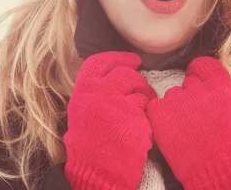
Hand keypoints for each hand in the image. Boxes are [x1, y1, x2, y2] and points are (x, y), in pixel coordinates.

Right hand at [63, 51, 156, 189]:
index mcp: (83, 91)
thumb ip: (95, 91)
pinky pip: (148, 110)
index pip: (99, 62)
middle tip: (141, 91)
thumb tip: (115, 72)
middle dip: (138, 81)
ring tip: (141, 112)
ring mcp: (117, 106)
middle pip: (126, 73)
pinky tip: (141, 129)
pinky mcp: (134, 120)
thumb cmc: (89, 144)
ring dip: (146, 97)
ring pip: (141, 90)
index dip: (118, 57)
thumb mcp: (82, 111)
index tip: (132, 59)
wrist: (95, 172)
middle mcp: (98, 94)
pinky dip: (148, 118)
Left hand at [147, 56, 230, 189]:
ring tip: (183, 130)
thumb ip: (221, 96)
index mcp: (221, 87)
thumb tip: (208, 91)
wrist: (220, 171)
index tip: (197, 80)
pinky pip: (156, 106)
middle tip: (194, 117)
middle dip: (191, 97)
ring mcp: (178, 100)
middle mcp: (199, 88)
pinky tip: (169, 131)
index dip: (199, 72)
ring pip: (172, 96)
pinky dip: (160, 116)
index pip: (204, 65)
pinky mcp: (160, 113)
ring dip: (176, 108)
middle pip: (188, 83)